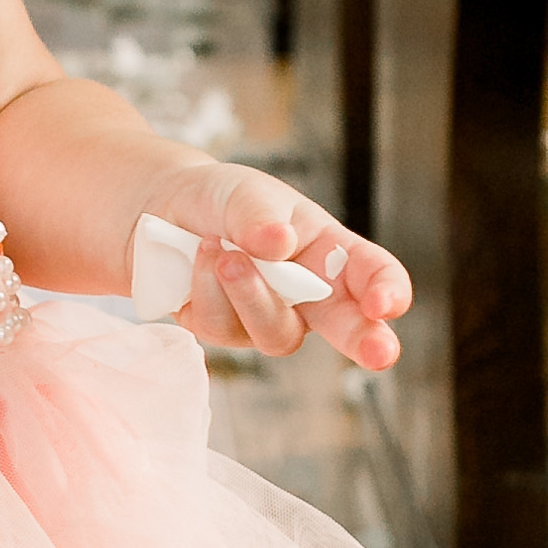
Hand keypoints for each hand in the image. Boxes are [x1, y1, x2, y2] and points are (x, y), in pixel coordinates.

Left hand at [139, 157, 408, 368]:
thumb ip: (260, 214)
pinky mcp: (228, 332)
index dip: (388, 290)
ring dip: (250, 294)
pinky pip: (223, 328)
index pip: (373, 274)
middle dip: (366, 341)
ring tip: (224, 253)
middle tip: (379, 354)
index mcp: (329, 252)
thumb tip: (279, 243)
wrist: (160, 211)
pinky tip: (198, 258)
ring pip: (276, 333)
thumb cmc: (221, 200)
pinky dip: (206, 290)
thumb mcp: (243, 192)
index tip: (384, 304)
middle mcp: (309, 293)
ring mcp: (270, 317)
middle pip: (349, 327)